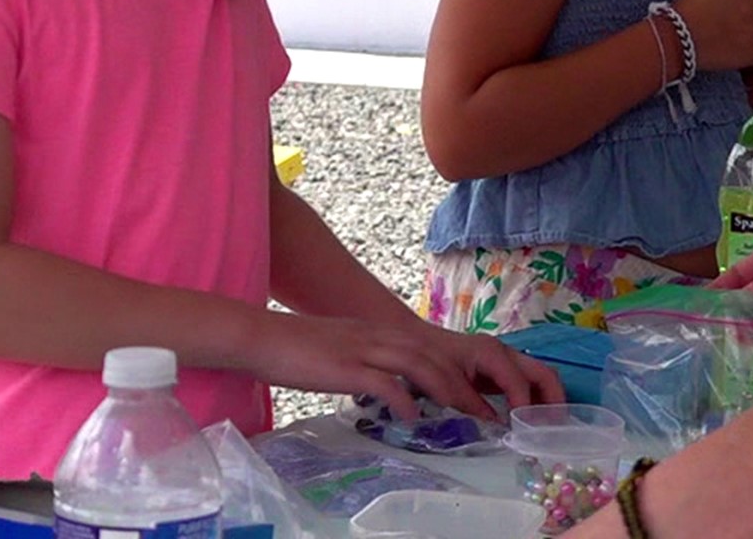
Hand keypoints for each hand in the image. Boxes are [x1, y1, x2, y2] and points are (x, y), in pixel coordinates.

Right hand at [251, 314, 562, 420]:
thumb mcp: (348, 351)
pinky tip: (414, 418)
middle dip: (467, 387)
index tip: (484, 402)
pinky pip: (382, 382)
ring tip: (469, 417)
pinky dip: (402, 399)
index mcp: (383, 335)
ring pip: (419, 366)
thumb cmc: (302, 349)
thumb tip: (399, 392)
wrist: (262, 336)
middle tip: (490, 415)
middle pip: (436, 358)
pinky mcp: (344, 367)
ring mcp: (364, 350)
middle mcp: (381, 337)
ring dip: (448, 392)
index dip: (463, 376)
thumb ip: (375, 366)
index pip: (434, 352)